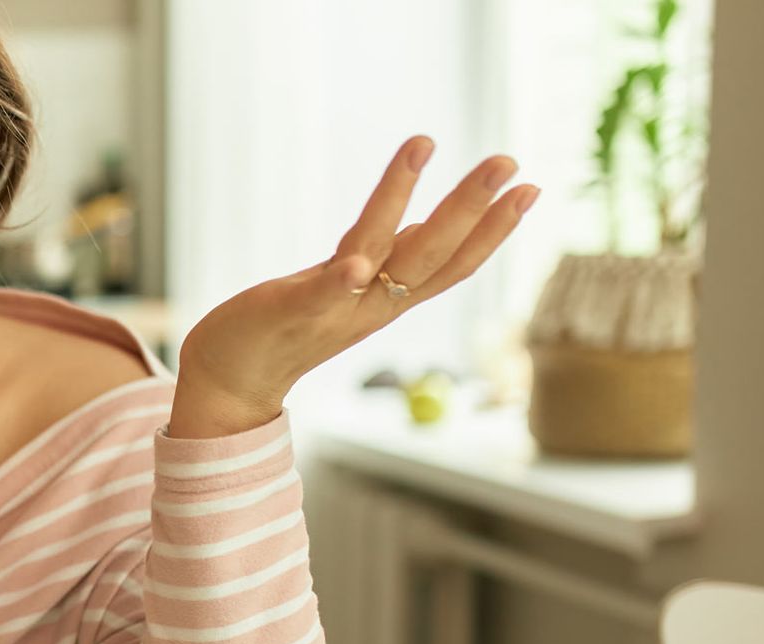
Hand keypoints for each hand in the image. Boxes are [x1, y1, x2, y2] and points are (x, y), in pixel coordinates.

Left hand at [169, 136, 538, 437]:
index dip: (494, 228)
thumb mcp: (350, 289)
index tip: (531, 186)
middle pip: (434, 255)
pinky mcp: (288, 314)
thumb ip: (389, 261)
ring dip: (407, 206)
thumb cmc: (289, 328)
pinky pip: (321, 297)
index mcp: (388, 296)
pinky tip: (356, 265)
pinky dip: (341, 282)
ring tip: (424, 142)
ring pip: (385, 258)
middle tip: (509, 161)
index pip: (453, 262)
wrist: (232, 382)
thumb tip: (431, 226)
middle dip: (473, 207)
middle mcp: (371, 304)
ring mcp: (334, 309)